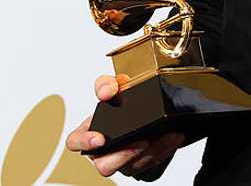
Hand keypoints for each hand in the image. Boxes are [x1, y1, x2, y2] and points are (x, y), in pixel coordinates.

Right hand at [64, 75, 187, 177]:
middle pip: (105, 165)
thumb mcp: (113, 87)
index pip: (75, 142)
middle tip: (142, 141)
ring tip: (168, 135)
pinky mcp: (138, 164)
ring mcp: (120, 161)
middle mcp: (102, 151)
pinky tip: (174, 137)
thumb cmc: (119, 102)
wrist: (139, 110)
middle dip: (125, 154)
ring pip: (132, 166)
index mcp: (89, 132)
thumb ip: (106, 84)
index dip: (85, 142)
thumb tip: (107, 91)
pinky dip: (164, 150)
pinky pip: (149, 163)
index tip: (100, 138)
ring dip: (152, 152)